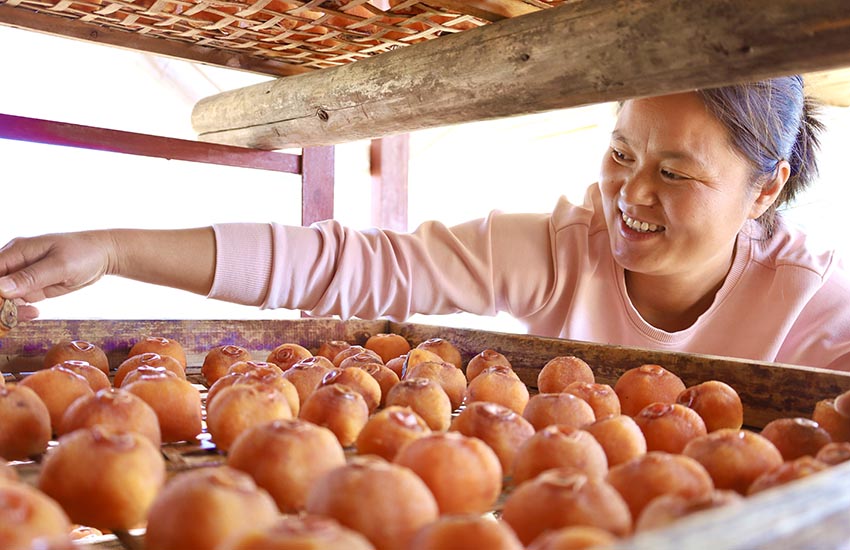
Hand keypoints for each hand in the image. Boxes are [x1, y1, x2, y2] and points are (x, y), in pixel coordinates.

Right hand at [0, 231, 114, 306]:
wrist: (103, 256)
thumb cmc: (84, 254)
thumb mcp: (60, 266)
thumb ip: (31, 277)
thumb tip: (0, 288)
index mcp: (16, 251)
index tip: (3, 306)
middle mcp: (14, 263)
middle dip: (2, 305)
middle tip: (19, 314)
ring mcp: (22, 276)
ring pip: (4, 298)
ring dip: (11, 311)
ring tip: (32, 313)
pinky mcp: (31, 287)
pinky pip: (17, 302)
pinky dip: (21, 311)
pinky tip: (35, 313)